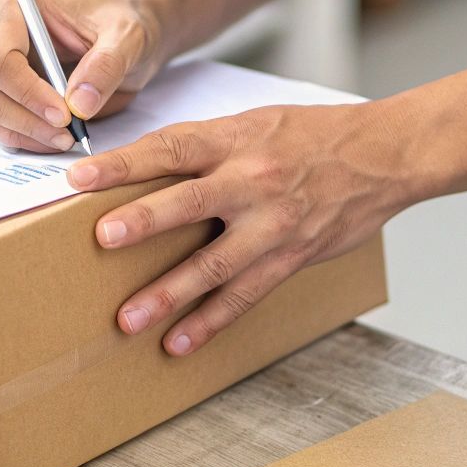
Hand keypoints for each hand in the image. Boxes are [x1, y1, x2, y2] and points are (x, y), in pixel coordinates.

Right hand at [0, 0, 162, 152]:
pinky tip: (54, 136)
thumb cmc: (121, 22)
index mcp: (13, 3)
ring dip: (26, 133)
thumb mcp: (127, 36)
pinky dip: (24, 137)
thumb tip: (79, 104)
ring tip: (66, 137)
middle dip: (27, 120)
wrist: (122, 34)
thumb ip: (106, 65)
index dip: (27, 92)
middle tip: (67, 135)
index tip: (64, 115)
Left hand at [66, 102, 415, 354]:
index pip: (171, 147)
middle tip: (102, 239)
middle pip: (190, 201)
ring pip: (215, 263)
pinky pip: (245, 295)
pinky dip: (210, 322)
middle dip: (144, 221)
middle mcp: (252, 180)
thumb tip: (140, 168)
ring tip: (129, 319)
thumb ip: (202, 147)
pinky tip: (178, 342)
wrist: (387, 155)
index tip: (79, 177)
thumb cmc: (313, 136)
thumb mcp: (255, 123)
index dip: (124, 162)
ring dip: (169, 293)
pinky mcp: (291, 256)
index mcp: (235, 140)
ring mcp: (273, 223)